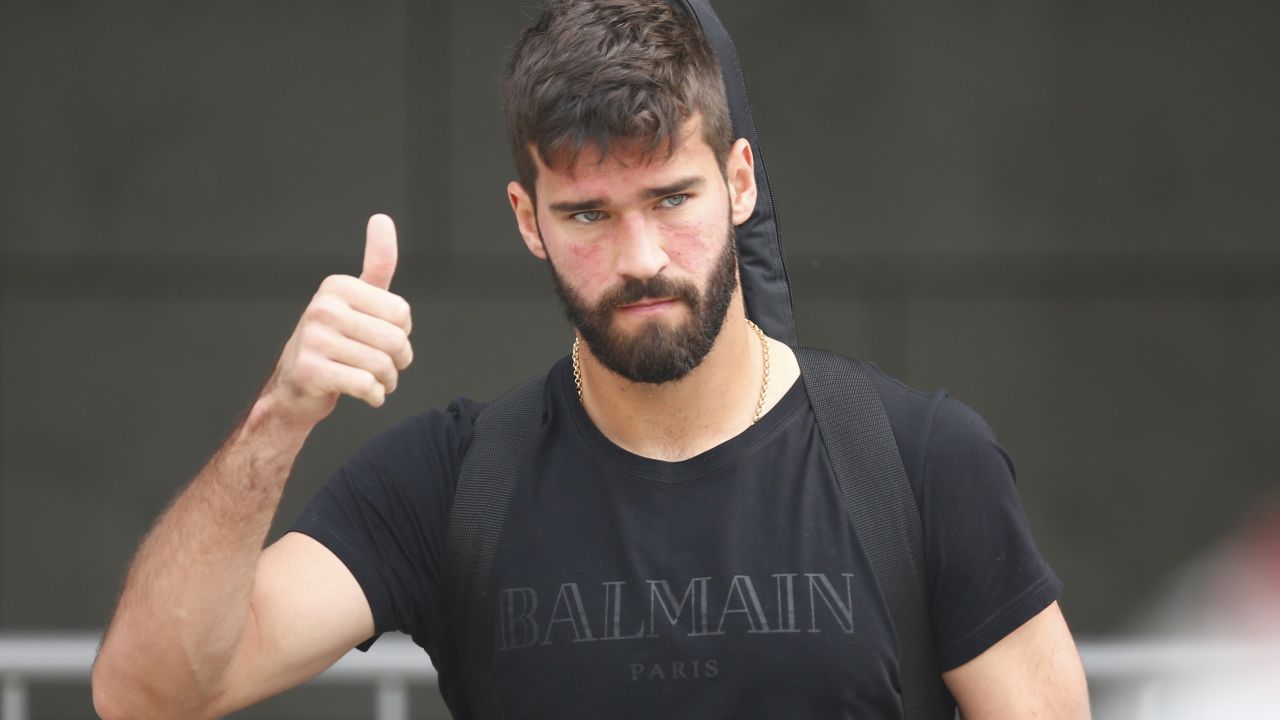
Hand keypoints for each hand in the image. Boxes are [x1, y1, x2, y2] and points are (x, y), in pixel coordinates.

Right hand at [264, 214, 413, 425]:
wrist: (296, 388)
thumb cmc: (335, 341)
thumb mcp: (357, 301)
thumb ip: (376, 265)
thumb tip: (382, 218)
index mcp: (337, 287)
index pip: (401, 313)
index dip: (403, 332)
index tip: (387, 338)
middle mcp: (322, 308)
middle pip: (394, 340)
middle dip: (400, 361)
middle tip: (391, 368)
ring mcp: (313, 339)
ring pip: (381, 365)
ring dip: (388, 381)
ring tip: (380, 382)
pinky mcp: (310, 371)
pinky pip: (365, 386)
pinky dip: (375, 396)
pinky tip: (367, 394)